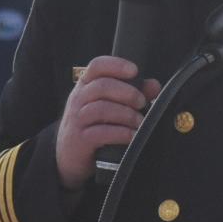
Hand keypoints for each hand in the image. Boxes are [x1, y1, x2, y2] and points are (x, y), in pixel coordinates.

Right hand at [56, 56, 160, 189]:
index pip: (97, 66)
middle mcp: (79, 99)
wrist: (68, 156)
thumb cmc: (92, 126)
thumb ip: (131, 94)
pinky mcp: (80, 140)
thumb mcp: (109, 107)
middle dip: (127, 92)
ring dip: (126, 114)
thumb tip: (154, 85)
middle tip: (142, 102)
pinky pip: (101, 133)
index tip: (134, 71)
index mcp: (86, 86)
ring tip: (139, 121)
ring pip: (101, 109)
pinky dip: (121, 133)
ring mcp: (77, 119)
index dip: (116, 65)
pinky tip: (132, 135)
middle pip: (102, 86)